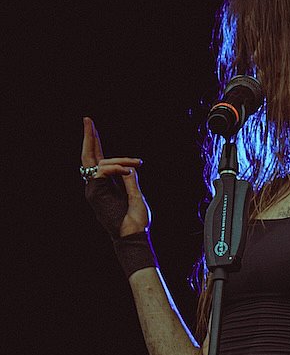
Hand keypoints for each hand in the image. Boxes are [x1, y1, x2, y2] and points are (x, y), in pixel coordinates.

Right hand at [81, 116, 149, 237]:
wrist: (134, 235)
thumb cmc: (137, 220)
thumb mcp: (137, 194)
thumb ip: (130, 179)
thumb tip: (128, 166)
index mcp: (108, 184)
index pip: (100, 160)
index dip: (96, 143)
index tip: (93, 127)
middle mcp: (99, 185)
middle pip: (91, 156)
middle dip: (89, 137)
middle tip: (87, 119)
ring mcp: (95, 189)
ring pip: (99, 163)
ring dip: (119, 160)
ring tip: (136, 164)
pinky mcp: (95, 193)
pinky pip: (102, 172)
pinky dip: (115, 168)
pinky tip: (127, 170)